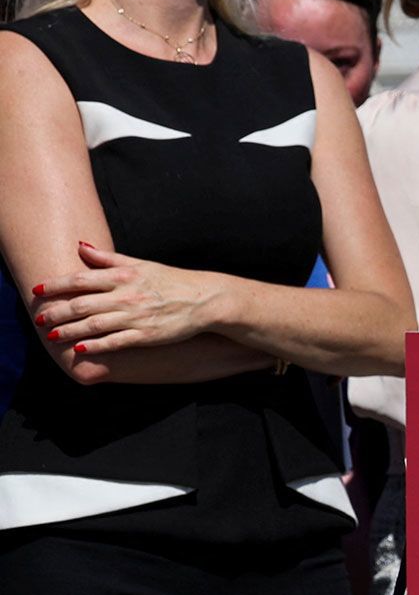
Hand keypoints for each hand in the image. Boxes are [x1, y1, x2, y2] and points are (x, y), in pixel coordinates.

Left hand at [30, 242, 220, 357]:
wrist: (205, 299)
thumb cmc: (171, 280)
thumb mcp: (141, 264)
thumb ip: (109, 258)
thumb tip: (80, 246)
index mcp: (124, 276)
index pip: (81, 279)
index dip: (56, 285)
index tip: (38, 290)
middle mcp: (127, 296)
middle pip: (82, 304)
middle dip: (56, 312)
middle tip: (39, 318)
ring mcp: (136, 317)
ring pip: (93, 325)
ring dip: (69, 331)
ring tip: (52, 335)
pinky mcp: (146, 335)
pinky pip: (114, 342)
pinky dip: (95, 345)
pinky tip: (79, 348)